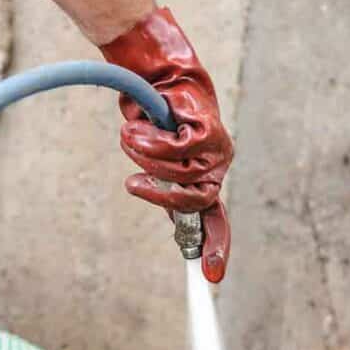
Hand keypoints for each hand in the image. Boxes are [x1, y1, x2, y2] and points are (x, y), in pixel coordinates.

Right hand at [100, 7, 233, 282]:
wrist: (154, 72)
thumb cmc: (151, 115)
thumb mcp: (156, 158)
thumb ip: (167, 186)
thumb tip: (176, 219)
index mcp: (204, 177)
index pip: (214, 219)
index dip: (214, 248)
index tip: (210, 276)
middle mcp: (216, 166)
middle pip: (192, 202)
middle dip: (159, 195)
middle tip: (133, 184)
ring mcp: (217, 149)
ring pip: (177, 175)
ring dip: (146, 158)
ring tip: (133, 137)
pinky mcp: (209, 130)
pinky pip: (173, 151)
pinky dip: (149, 142)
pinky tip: (139, 128)